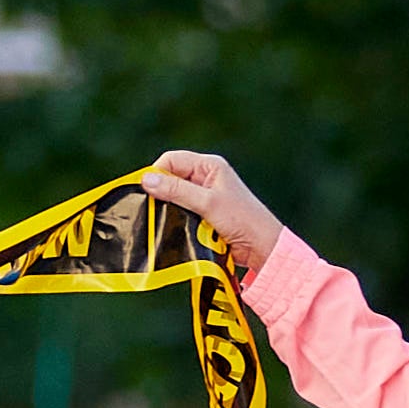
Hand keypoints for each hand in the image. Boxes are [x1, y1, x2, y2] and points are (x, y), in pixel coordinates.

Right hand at [138, 150, 285, 277]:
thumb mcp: (207, 203)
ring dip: (169, 209)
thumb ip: (177, 190)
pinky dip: (175, 219)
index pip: (171, 160)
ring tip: (168, 221)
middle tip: (155, 210)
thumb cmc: (242, 220)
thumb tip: (146, 180)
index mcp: (209, 165)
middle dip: (162, 193)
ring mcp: (203, 195)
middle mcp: (205, 176)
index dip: (157, 173)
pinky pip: (179, 211)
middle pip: (170, 178)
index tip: (147, 193)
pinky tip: (174, 228)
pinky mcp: (202, 212)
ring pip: (173, 196)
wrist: (261, 247)